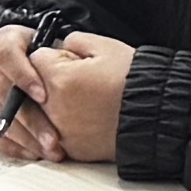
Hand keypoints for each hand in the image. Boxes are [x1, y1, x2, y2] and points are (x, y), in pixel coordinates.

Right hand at [0, 22, 57, 157]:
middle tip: (53, 140)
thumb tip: (80, 67)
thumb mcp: (53, 46)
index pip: (8, 57)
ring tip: (49, 151)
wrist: (17, 61)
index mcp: (5, 41)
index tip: (44, 97)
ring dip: (25, 139)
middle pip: (4, 94)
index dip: (25, 77)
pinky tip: (32, 152)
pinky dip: (11, 146)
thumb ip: (62, 54)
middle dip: (32, 120)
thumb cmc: (42, 56)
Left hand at [18, 31, 134, 164]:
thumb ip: (74, 41)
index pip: (36, 59)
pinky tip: (86, 118)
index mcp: (59, 79)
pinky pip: (55, 135)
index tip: (71, 61)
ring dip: (53, 105)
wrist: (157, 116)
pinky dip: (64, 127)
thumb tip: (60, 45)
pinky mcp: (71, 149)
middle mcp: (53, 108)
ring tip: (84, 101)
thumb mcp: (106, 47)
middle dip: (50, 82)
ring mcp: (61, 132)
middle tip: (79, 81)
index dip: (55, 56)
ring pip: (40, 114)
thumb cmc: (135, 82)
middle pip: (33, 89)